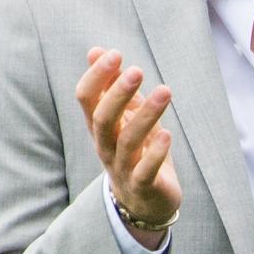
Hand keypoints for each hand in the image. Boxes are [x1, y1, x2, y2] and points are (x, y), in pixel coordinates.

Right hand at [76, 48, 181, 248]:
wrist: (145, 202)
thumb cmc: (135, 151)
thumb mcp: (125, 116)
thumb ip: (113, 87)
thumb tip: (97, 51)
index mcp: (100, 127)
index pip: (87, 100)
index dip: (97, 77)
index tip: (114, 54)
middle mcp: (106, 147)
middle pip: (103, 120)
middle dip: (118, 94)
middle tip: (137, 70)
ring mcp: (123, 168)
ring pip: (127, 141)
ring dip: (146, 115)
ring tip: (165, 91)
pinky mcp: (143, 186)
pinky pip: (145, 171)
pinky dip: (156, 153)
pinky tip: (167, 133)